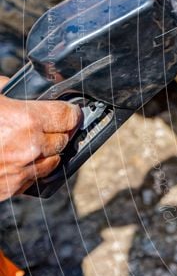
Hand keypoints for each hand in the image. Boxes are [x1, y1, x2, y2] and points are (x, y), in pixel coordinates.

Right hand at [0, 77, 81, 199]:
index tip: (68, 109)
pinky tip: (20, 158)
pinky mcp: (10, 190)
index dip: (70, 111)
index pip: (68, 116)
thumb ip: (3, 87)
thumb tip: (13, 86)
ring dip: (49, 151)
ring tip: (35, 141)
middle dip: (60, 130)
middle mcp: (29, 148)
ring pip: (54, 161)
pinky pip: (34, 178)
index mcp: (25, 121)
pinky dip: (32, 169)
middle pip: (64, 139)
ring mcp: (20, 172)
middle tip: (51, 123)